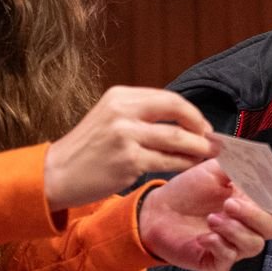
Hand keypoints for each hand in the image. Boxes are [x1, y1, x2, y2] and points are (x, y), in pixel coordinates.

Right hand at [44, 87, 215, 209]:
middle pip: (176, 112)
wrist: (57, 174)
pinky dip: (184, 164)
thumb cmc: (87, 150)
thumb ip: (141, 115)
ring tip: (209, 154)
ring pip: (176, 139)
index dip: (192, 113)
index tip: (204, 126)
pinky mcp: (129, 160)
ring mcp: (126, 136)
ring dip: (198, 148)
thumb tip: (183, 122)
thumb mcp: (110, 119)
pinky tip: (190, 166)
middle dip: (201, 128)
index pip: (168, 98)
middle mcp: (123, 111)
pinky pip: (167, 161)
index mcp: (120, 96)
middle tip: (214, 141)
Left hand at [139, 161, 271, 270]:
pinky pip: (229, 259)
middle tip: (231, 204)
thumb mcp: (213, 170)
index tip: (267, 191)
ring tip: (212, 218)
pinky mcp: (218, 261)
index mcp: (253, 203)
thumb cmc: (188, 191)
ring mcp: (235, 245)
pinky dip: (218, 245)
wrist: (157, 211)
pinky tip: (203, 236)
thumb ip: (238, 166)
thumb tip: (267, 162)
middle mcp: (249, 226)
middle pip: (271, 228)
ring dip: (234, 230)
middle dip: (255, 216)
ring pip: (253, 244)